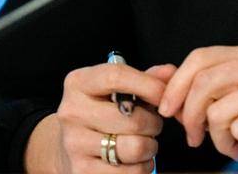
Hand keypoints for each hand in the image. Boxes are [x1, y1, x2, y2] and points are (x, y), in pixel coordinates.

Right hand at [25, 61, 176, 173]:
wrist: (67, 145)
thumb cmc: (102, 111)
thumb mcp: (118, 88)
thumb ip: (146, 78)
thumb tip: (170, 72)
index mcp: (79, 83)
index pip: (117, 77)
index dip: (149, 86)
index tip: (165, 95)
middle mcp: (72, 112)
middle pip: (133, 119)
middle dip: (154, 123)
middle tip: (152, 124)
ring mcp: (74, 144)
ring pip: (134, 148)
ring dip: (150, 147)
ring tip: (145, 142)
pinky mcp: (81, 171)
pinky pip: (130, 172)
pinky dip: (142, 167)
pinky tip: (135, 160)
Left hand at [158, 44, 237, 160]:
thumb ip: (205, 85)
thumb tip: (158, 74)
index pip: (202, 57)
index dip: (177, 83)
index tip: (168, 110)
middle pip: (204, 81)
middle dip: (189, 115)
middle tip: (193, 137)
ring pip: (217, 111)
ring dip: (218, 138)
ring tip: (236, 143)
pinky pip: (236, 129)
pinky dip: (237, 146)